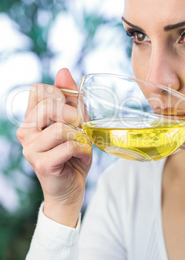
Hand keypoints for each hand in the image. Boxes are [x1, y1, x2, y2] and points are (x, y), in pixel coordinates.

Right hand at [17, 68, 91, 226]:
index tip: (71, 111)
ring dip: (81, 136)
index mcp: (32, 118)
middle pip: (50, 105)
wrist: (70, 189)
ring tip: (82, 145)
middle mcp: (26, 131)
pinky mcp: (41, 163)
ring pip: (61, 128)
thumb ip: (70, 98)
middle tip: (81, 127)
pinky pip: (69, 146)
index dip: (60, 94)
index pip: (39, 90)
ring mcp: (31, 148)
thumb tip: (63, 70)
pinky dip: (84, 150)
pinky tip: (82, 156)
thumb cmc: (72, 155)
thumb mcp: (75, 123)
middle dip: (74, 114)